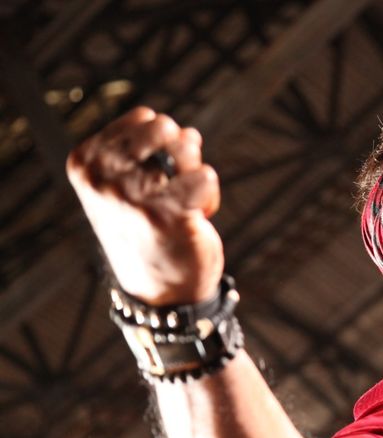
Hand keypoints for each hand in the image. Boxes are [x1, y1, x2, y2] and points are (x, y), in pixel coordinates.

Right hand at [67, 107, 222, 305]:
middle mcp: (104, 177)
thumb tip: (183, 131)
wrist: (159, 290)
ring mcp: (133, 195)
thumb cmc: (148, 229)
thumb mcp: (124, 182)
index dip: (161, 144)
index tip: (154, 177)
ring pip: (186, 146)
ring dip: (196, 172)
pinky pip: (206, 176)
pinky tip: (197, 216)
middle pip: (165, 126)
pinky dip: (211, 195)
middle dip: (183, 150)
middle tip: (177, 185)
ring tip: (184, 202)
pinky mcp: (167, 213)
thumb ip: (142, 148)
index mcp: (86, 162)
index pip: (143, 117)